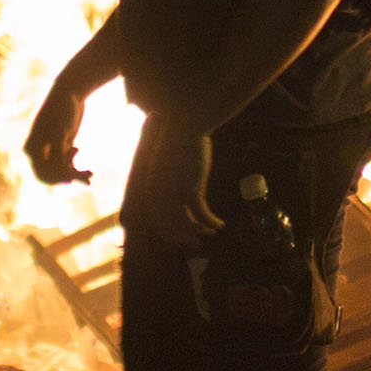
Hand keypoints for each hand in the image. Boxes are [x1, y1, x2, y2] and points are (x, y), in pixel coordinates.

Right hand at [23, 81, 88, 186]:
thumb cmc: (62, 110)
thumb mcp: (60, 134)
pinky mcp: (61, 147)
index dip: (57, 179)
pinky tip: (87, 170)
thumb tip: (63, 177)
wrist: (69, 92)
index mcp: (32, 149)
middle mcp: (39, 152)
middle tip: (87, 175)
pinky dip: (76, 168)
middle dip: (68, 177)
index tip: (72, 178)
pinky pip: (67, 164)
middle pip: (52, 174)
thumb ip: (59, 155)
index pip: (42, 174)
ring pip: (61, 171)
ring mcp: (50, 150)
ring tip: (90, 174)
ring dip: (75, 174)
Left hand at [121, 116, 220, 248]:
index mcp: (151, 188)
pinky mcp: (191, 189)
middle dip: (183, 237)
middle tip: (195, 244)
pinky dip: (210, 222)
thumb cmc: (177, 140)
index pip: (156, 219)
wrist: (185, 125)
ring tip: (209, 236)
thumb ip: (167, 180)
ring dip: (198, 232)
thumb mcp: (166, 163)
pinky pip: (201, 213)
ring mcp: (174, 193)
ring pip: (185, 223)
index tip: (180, 238)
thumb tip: (175, 192)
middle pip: (169, 225)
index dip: (168, 232)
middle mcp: (159, 195)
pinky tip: (219, 225)